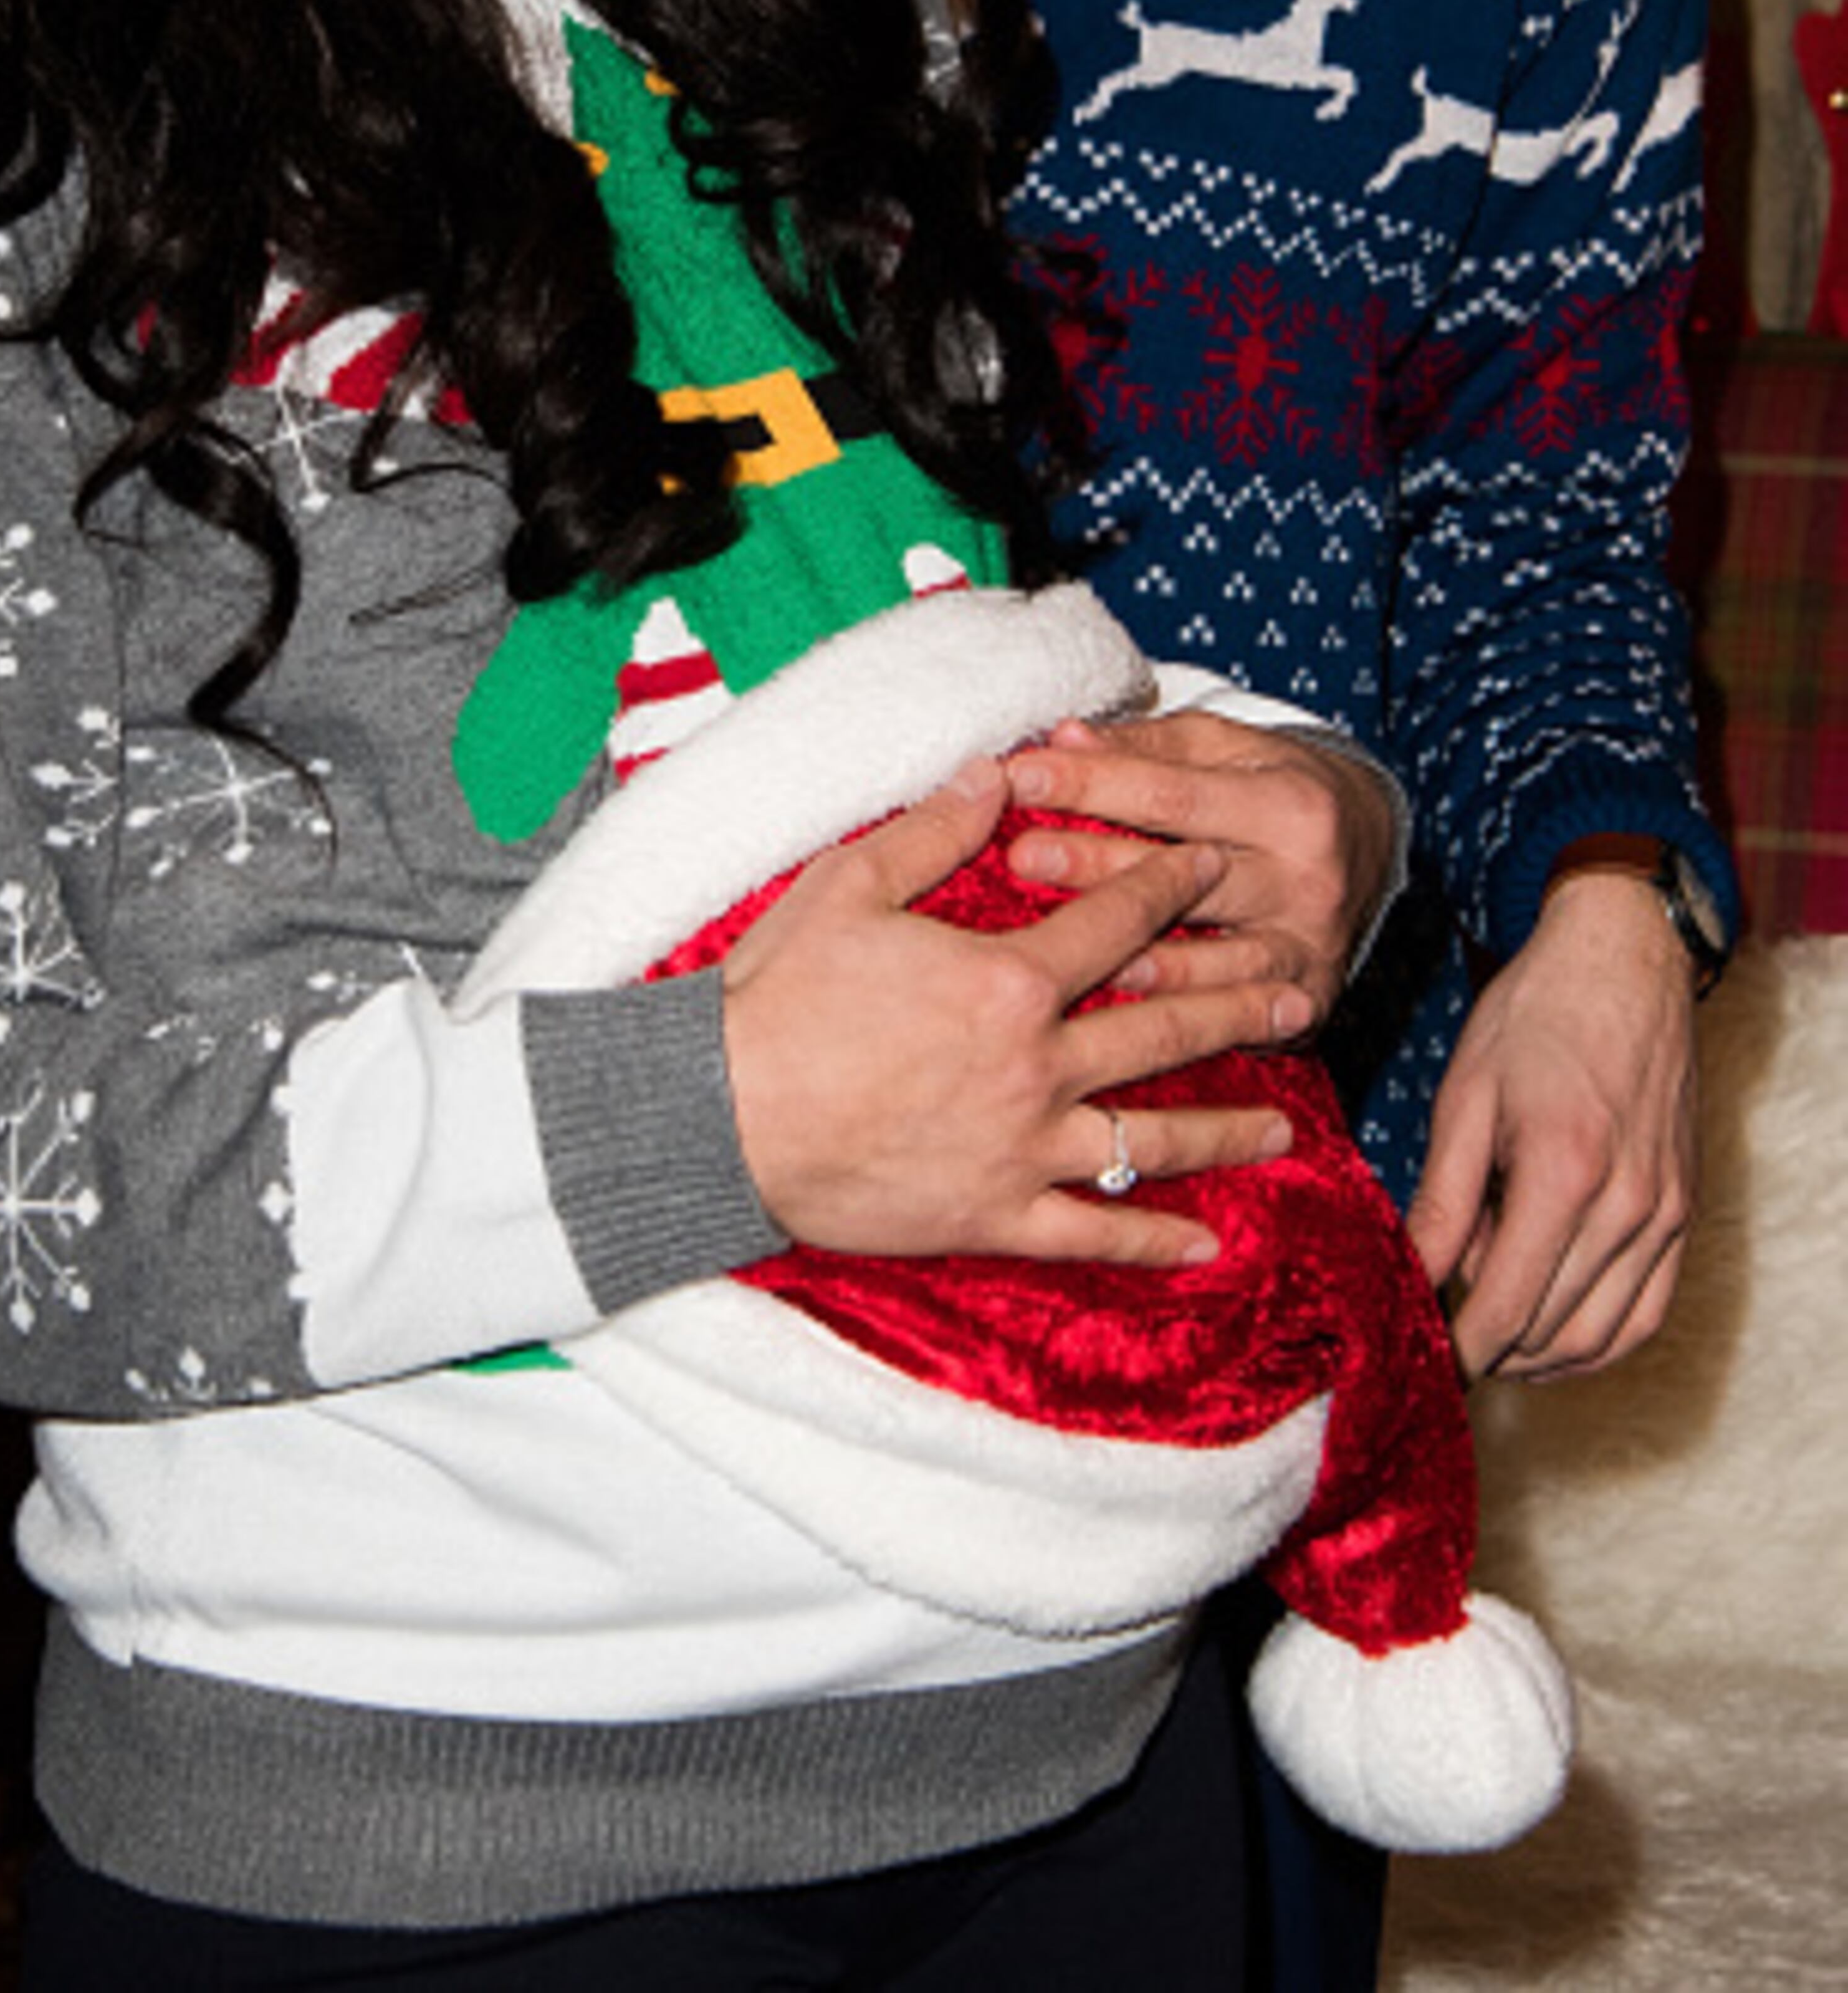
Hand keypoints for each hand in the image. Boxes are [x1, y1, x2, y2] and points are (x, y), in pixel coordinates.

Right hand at [722, 758, 1309, 1269]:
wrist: (717, 1116)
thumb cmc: (775, 996)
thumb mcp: (849, 886)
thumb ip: (935, 830)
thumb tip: (994, 773)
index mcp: (1007, 978)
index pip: (1114, 922)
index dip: (1166, 887)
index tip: (1209, 869)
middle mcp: (1035, 1065)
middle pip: (1162, 1029)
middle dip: (1238, 1004)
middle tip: (1300, 991)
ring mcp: (1020, 1148)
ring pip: (1149, 1138)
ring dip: (1226, 1129)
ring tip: (1286, 1126)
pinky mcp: (992, 1215)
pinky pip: (1091, 1235)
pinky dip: (1151, 1241)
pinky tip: (1204, 1244)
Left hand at [997, 710, 1399, 1023]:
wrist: (1373, 847)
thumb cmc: (1278, 785)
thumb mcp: (1228, 748)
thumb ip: (1147, 746)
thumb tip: (1066, 737)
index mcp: (1289, 805)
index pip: (1172, 794)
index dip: (1092, 784)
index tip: (1020, 773)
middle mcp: (1305, 881)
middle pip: (1185, 877)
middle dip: (1096, 865)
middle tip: (1020, 856)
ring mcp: (1307, 948)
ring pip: (1209, 958)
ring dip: (1131, 954)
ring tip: (1060, 945)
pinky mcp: (1308, 1003)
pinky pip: (1235, 1017)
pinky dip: (1179, 1013)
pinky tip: (1121, 1007)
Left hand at [1404, 868, 1698, 1379]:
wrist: (1623, 961)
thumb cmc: (1533, 1017)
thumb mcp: (1464, 1097)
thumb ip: (1440, 1199)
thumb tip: (1409, 1276)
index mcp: (1564, 1172)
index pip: (1506, 1306)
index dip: (1458, 1348)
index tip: (1420, 1361)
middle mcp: (1628, 1205)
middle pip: (1551, 1330)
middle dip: (1489, 1348)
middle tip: (1440, 1333)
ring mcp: (1666, 1214)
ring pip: (1602, 1338)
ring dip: (1540, 1357)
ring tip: (1488, 1335)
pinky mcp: (1683, 1213)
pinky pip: (1647, 1313)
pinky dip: (1597, 1342)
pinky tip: (1550, 1330)